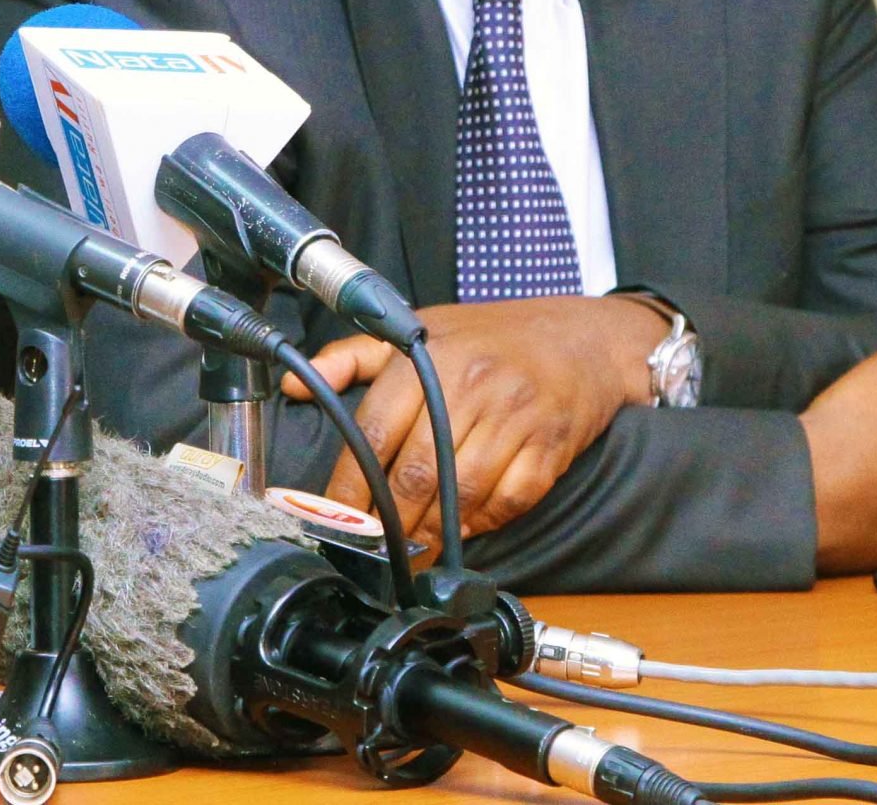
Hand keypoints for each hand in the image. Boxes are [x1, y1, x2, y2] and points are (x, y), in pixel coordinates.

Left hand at [282, 295, 666, 540]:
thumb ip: (352, 356)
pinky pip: (510, 500)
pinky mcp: (550, 447)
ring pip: (461, 493)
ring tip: (412, 548)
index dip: (350, 482)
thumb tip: (294, 385)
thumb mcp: (418, 328)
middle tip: (372, 545)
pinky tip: (463, 528)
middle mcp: (472, 386)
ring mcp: (515, 419)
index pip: (375, 431)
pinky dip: (483, 522)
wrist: (582, 339)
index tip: (336, 515)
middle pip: (417, 472)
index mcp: (429, 358)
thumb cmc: (489, 336)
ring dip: (432, 530)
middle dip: (390, 519)